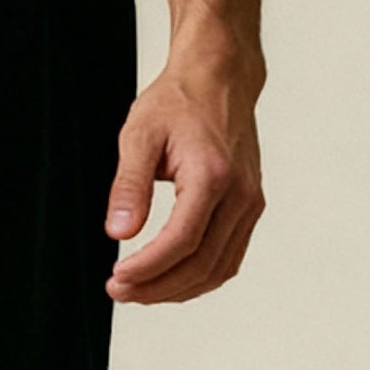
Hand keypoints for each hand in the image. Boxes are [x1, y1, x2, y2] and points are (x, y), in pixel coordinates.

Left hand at [104, 55, 265, 303]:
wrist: (219, 77)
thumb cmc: (177, 101)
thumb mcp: (140, 133)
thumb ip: (129, 185)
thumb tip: (117, 233)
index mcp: (212, 175)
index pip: (182, 241)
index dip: (148, 268)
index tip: (117, 279)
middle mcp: (241, 195)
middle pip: (203, 265)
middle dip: (159, 287)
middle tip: (120, 291)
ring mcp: (251, 203)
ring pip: (220, 268)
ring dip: (180, 288)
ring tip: (141, 290)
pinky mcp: (251, 206)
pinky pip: (229, 255)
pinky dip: (201, 274)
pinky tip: (171, 275)